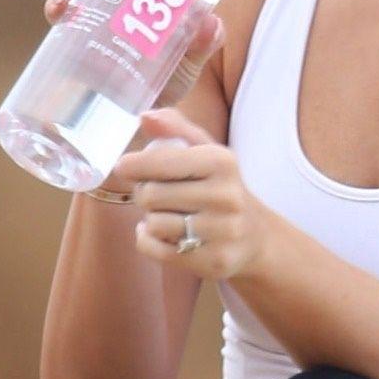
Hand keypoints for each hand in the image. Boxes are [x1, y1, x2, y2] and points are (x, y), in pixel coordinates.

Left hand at [95, 67, 260, 277]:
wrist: (254, 237)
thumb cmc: (220, 188)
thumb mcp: (207, 152)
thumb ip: (176, 129)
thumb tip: (144, 116)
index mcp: (222, 162)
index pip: (161, 161)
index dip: (134, 165)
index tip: (123, 167)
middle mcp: (226, 196)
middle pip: (151, 195)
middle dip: (143, 194)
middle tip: (151, 195)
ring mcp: (223, 232)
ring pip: (154, 224)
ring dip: (149, 220)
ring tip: (163, 215)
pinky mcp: (214, 262)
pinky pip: (156, 250)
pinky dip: (148, 241)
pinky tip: (160, 236)